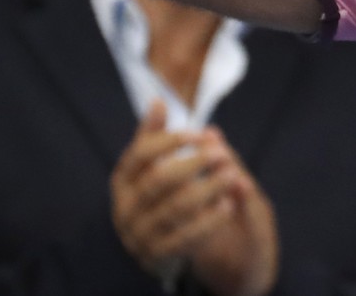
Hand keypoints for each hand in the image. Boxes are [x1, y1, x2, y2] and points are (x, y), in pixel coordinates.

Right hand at [110, 101, 276, 295]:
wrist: (160, 243)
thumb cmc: (159, 193)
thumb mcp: (155, 163)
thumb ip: (156, 135)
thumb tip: (157, 100)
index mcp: (121, 179)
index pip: (141, 153)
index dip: (171, 140)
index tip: (201, 132)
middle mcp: (124, 207)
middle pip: (158, 180)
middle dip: (194, 163)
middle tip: (223, 154)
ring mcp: (138, 234)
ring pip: (175, 208)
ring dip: (207, 189)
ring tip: (233, 175)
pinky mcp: (158, 255)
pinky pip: (185, 237)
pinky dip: (209, 220)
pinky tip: (228, 204)